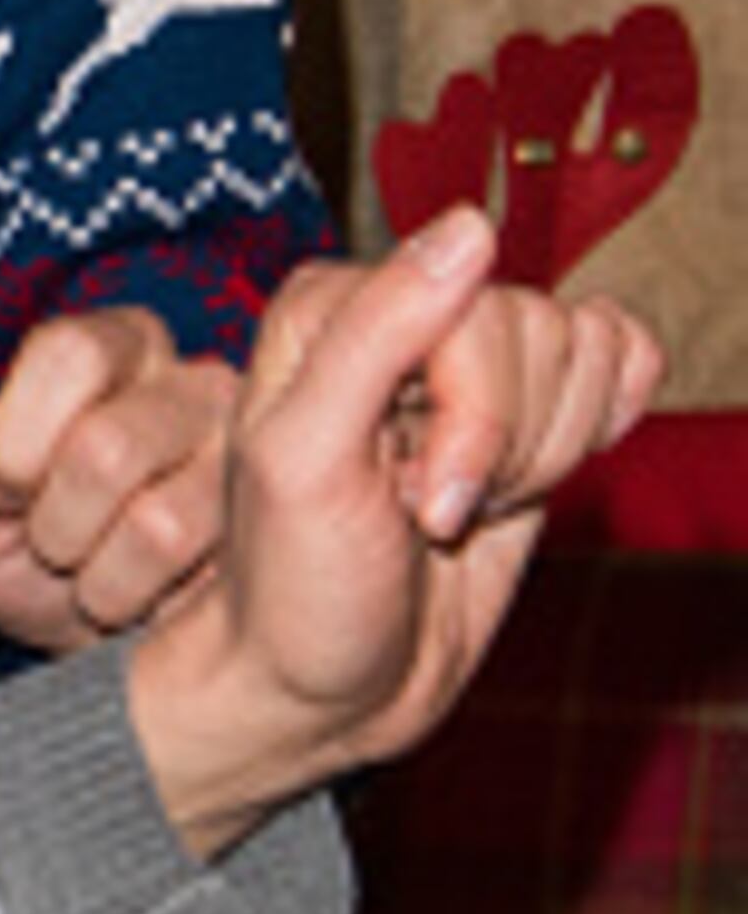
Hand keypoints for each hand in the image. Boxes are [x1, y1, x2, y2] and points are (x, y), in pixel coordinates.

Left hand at [0, 305, 235, 645]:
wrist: (125, 652)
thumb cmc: (46, 567)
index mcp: (113, 352)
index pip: (69, 354)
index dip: (19, 445)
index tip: (6, 493)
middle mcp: (193, 382)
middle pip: (106, 447)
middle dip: (58, 525)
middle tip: (58, 547)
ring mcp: (246, 454)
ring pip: (154, 522)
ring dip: (98, 574)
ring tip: (99, 576)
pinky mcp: (273, 526)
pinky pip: (187, 569)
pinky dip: (133, 597)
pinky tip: (144, 599)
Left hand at [124, 211, 664, 847]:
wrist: (326, 686)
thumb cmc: (294, 587)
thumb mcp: (305, 461)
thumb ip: (377, 335)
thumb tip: (471, 227)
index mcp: (331, 310)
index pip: (469, 303)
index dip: (472, 414)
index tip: (421, 502)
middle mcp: (404, 320)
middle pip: (536, 326)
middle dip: (503, 445)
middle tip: (432, 514)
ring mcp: (471, 367)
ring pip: (583, 347)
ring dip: (539, 453)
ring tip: (458, 509)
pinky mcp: (527, 410)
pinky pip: (619, 359)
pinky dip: (597, 426)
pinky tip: (534, 479)